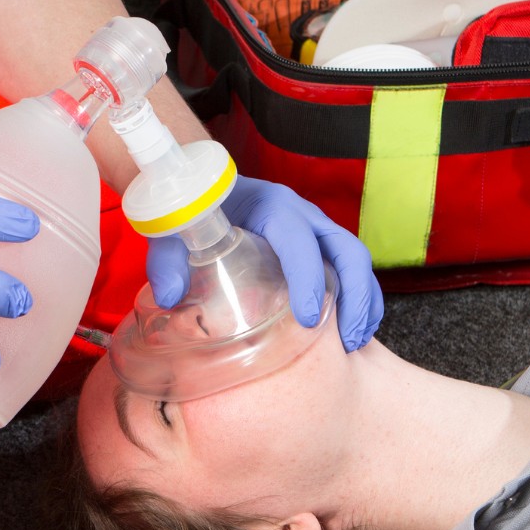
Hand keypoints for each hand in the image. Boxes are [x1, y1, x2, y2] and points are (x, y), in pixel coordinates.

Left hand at [146, 176, 383, 351]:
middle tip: (345, 342)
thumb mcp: (173, 228)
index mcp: (270, 206)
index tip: (307, 318)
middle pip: (347, 249)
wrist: (205, 185)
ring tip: (353, 345)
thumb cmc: (193, 207)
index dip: (308, 278)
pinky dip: (359, 301)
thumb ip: (167, 257)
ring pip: (356, 261)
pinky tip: (351, 334)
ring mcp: (315, 228)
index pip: (299, 240)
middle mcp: (302, 214)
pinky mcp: (319, 244)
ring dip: (363, 303)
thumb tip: (170, 295)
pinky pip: (350, 270)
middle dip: (354, 296)